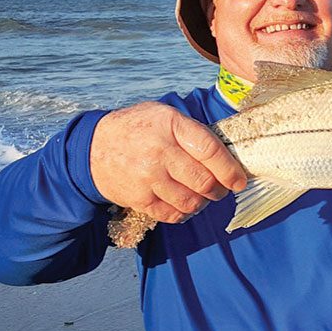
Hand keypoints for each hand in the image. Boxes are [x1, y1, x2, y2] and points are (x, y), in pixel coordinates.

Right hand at [90, 102, 247, 223]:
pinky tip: (185, 204)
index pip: (210, 151)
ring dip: (203, 203)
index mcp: (172, 125)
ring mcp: (147, 177)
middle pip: (203, 181)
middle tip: (222, 189)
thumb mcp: (165, 116)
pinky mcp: (138, 198)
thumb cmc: (140, 129)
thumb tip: (228, 154)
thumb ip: (193, 132)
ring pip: (190, 201)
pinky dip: (184, 213)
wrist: (92, 147)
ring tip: (203, 196)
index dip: (230, 170)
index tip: (239, 180)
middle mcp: (160, 151)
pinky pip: (172, 214)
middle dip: (219, 190)